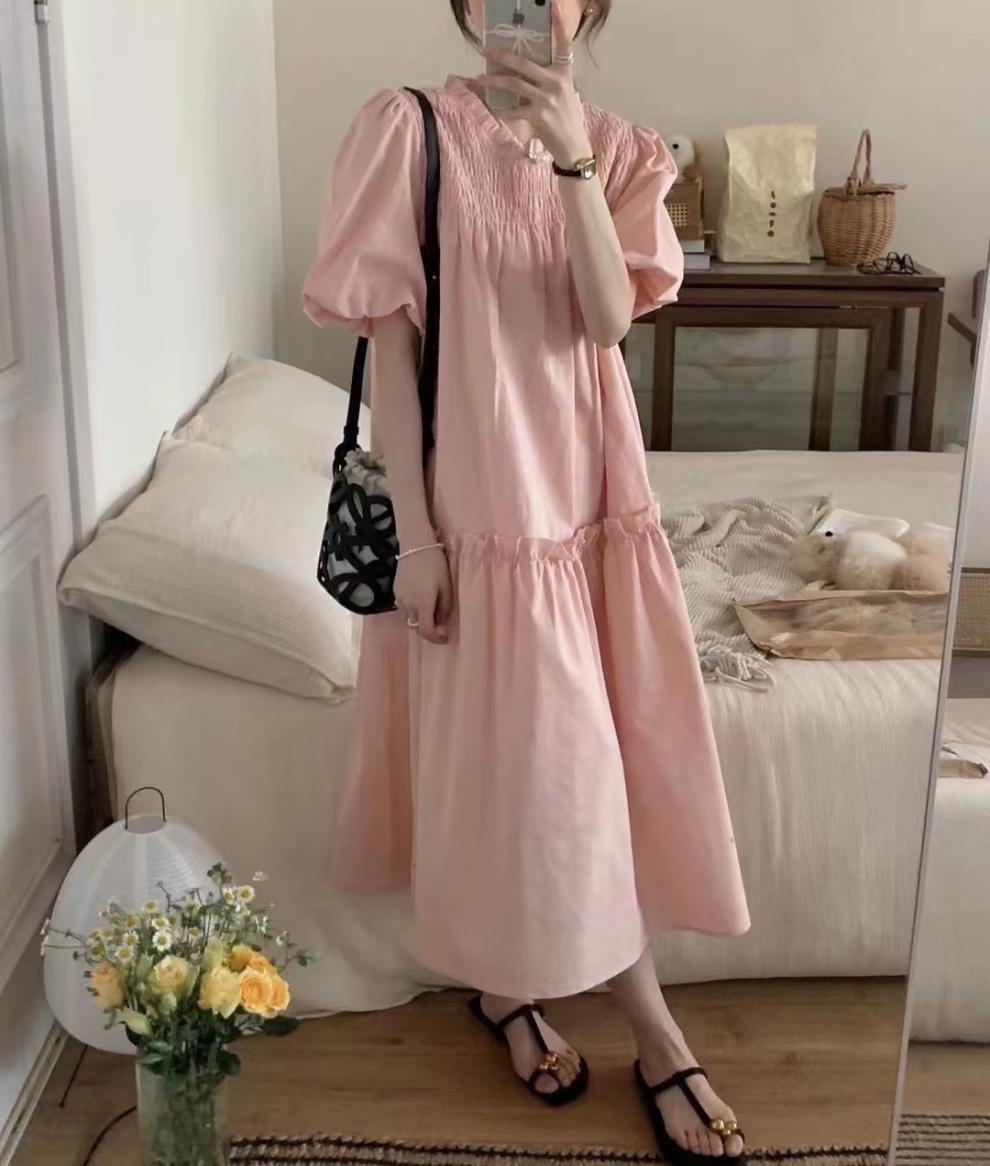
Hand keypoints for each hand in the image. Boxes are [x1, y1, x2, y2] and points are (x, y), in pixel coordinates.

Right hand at [395, 546, 451, 644]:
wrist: (416, 546)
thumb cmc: (435, 565)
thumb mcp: (446, 586)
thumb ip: (444, 607)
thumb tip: (441, 622)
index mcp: (423, 604)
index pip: (426, 632)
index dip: (436, 639)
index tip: (445, 636)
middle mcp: (408, 605)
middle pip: (416, 628)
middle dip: (429, 631)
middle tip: (441, 627)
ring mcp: (399, 599)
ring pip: (409, 619)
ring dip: (420, 622)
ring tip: (431, 613)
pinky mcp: (395, 592)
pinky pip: (404, 609)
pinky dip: (413, 612)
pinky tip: (421, 602)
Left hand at [475, 2, 592, 166]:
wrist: (573, 147)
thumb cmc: (566, 119)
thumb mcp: (563, 93)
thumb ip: (546, 80)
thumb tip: (522, 73)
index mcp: (564, 73)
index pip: (564, 44)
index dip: (559, 25)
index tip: (554, 6)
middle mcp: (556, 82)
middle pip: (524, 63)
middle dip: (501, 56)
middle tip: (485, 50)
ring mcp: (547, 99)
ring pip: (514, 84)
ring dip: (493, 81)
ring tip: (479, 79)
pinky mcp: (539, 116)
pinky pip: (513, 110)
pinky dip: (500, 109)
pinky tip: (490, 107)